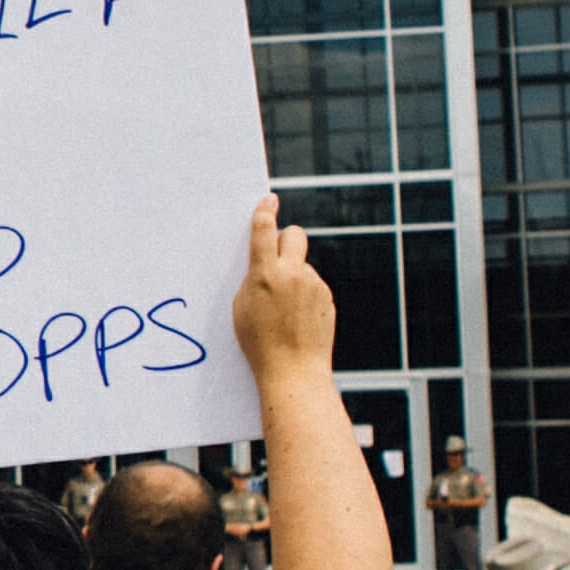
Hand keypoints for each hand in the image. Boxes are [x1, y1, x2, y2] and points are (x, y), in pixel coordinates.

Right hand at [230, 194, 334, 388]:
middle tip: (278, 252)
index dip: (264, 212)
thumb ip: (254, 279)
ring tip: (283, 310)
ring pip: (302, 266)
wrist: (293, 370)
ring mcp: (313, 285)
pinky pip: (313, 286)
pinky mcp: (327, 297)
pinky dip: (304, 295)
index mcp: (265, 274)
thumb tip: (265, 264)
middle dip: (285, 238)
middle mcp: (292, 274)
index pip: (263, 231)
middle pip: (294, 235)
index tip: (269, 200)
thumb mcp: (242, 308)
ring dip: (293, 276)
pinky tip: (297, 318)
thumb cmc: (259, 343)